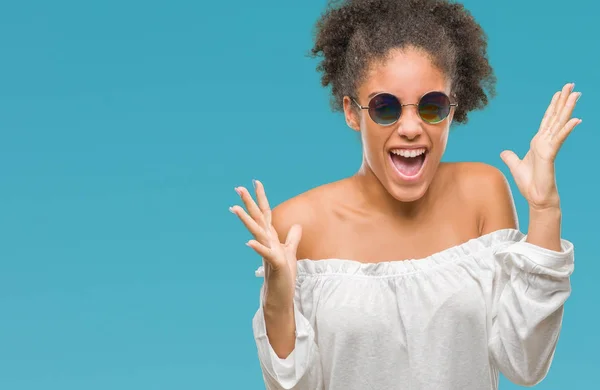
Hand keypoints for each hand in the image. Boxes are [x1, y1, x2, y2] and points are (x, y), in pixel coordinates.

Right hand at [230, 180, 301, 305]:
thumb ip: (292, 238)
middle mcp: (266, 242)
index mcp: (270, 237)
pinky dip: (257, 248)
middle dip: (249, 203)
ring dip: (246, 220)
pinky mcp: (274, 264)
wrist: (280, 296)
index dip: (261, 198)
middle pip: (257, 218)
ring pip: (256, 232)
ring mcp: (268, 252)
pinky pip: (265, 254)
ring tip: (235, 208)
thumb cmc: (284, 275)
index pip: (266, 213)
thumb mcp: (291, 252)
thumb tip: (296, 225)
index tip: (256, 182)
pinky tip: (248, 243)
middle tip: (238, 187)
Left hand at [500, 83, 581, 210]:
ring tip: (576, 95)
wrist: (536, 198)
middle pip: (556, 117)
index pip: (547, 120)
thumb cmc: (529, 184)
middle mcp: (545, 142)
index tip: (559, 93)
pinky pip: (558, 140)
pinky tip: (575, 120)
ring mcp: (549, 147)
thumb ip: (510, 157)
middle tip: (571, 85)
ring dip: (568, 109)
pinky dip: (566, 130)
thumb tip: (504, 152)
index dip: (553, 106)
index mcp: (538, 142)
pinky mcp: (550, 155)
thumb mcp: (515, 166)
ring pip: (559, 124)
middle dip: (563, 101)